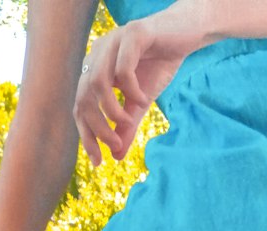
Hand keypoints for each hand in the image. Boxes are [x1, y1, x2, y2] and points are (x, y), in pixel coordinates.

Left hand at [74, 11, 199, 166]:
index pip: (80, 106)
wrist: (185, 34)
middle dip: (97, 127)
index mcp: (94, 67)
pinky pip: (123, 69)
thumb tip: (116, 155)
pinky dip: (131, 90)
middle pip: (84, 97)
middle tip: (115, 144)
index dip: (86, 135)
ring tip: (128, 121)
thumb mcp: (140, 101)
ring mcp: (113, 42)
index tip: (99, 161)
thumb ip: (127, 125)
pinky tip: (143, 99)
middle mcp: (98, 53)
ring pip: (98, 83)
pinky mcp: (133, 34)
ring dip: (112, 110)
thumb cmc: (159, 64)